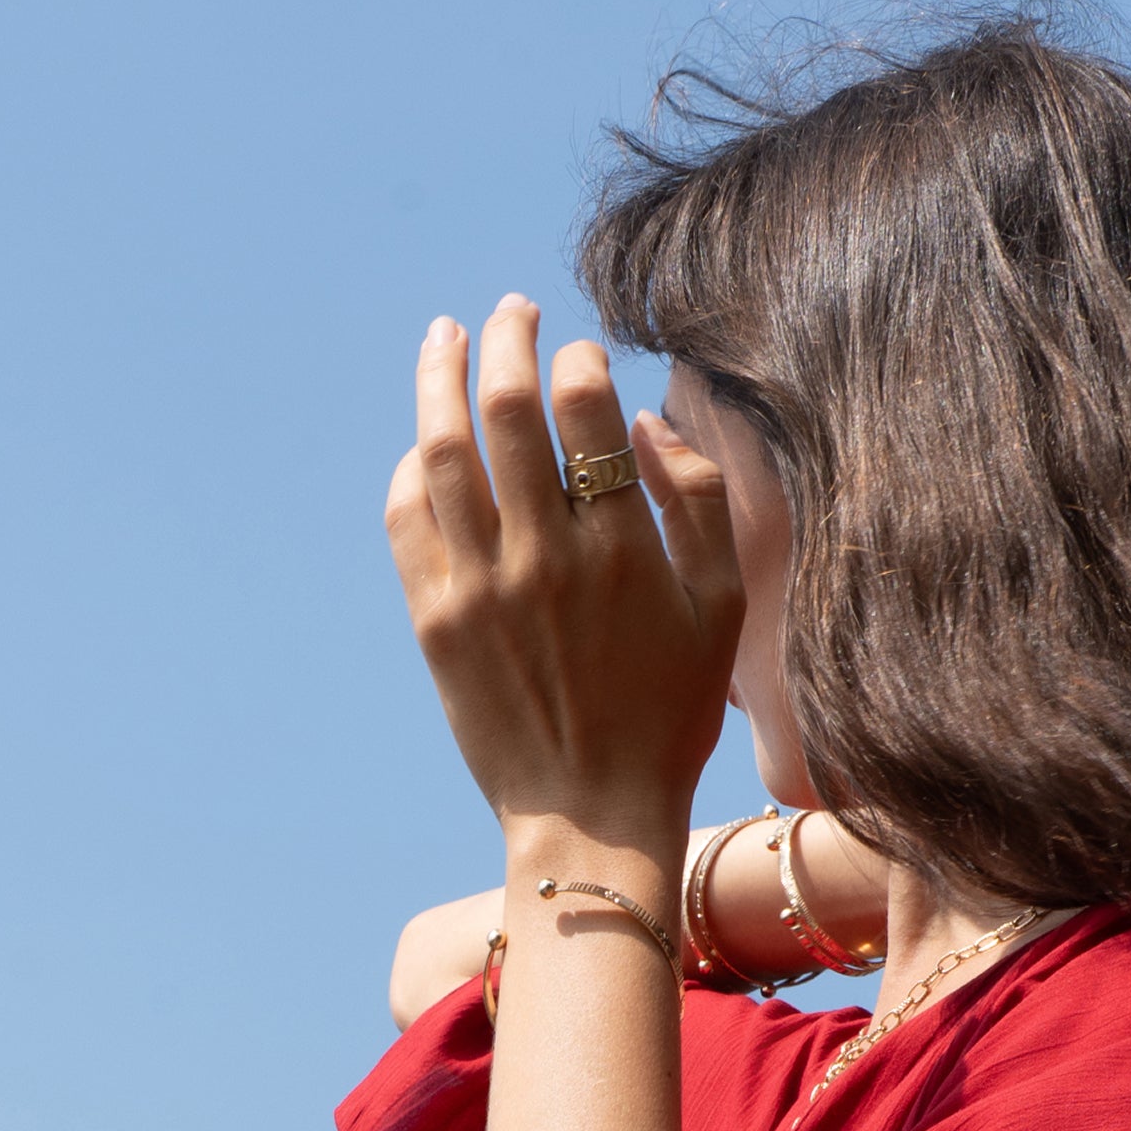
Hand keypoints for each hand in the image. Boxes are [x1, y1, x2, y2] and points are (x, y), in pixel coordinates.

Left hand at [385, 300, 741, 853]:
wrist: (592, 818)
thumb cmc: (670, 715)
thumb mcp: (723, 610)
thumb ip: (700, 502)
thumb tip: (643, 417)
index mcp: (621, 548)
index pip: (583, 403)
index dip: (578, 357)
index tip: (581, 354)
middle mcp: (543, 558)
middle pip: (505, 405)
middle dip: (506, 338)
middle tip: (510, 311)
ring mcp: (480, 588)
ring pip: (441, 446)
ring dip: (440, 375)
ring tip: (446, 337)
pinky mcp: (435, 621)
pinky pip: (408, 515)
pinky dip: (415, 466)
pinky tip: (428, 445)